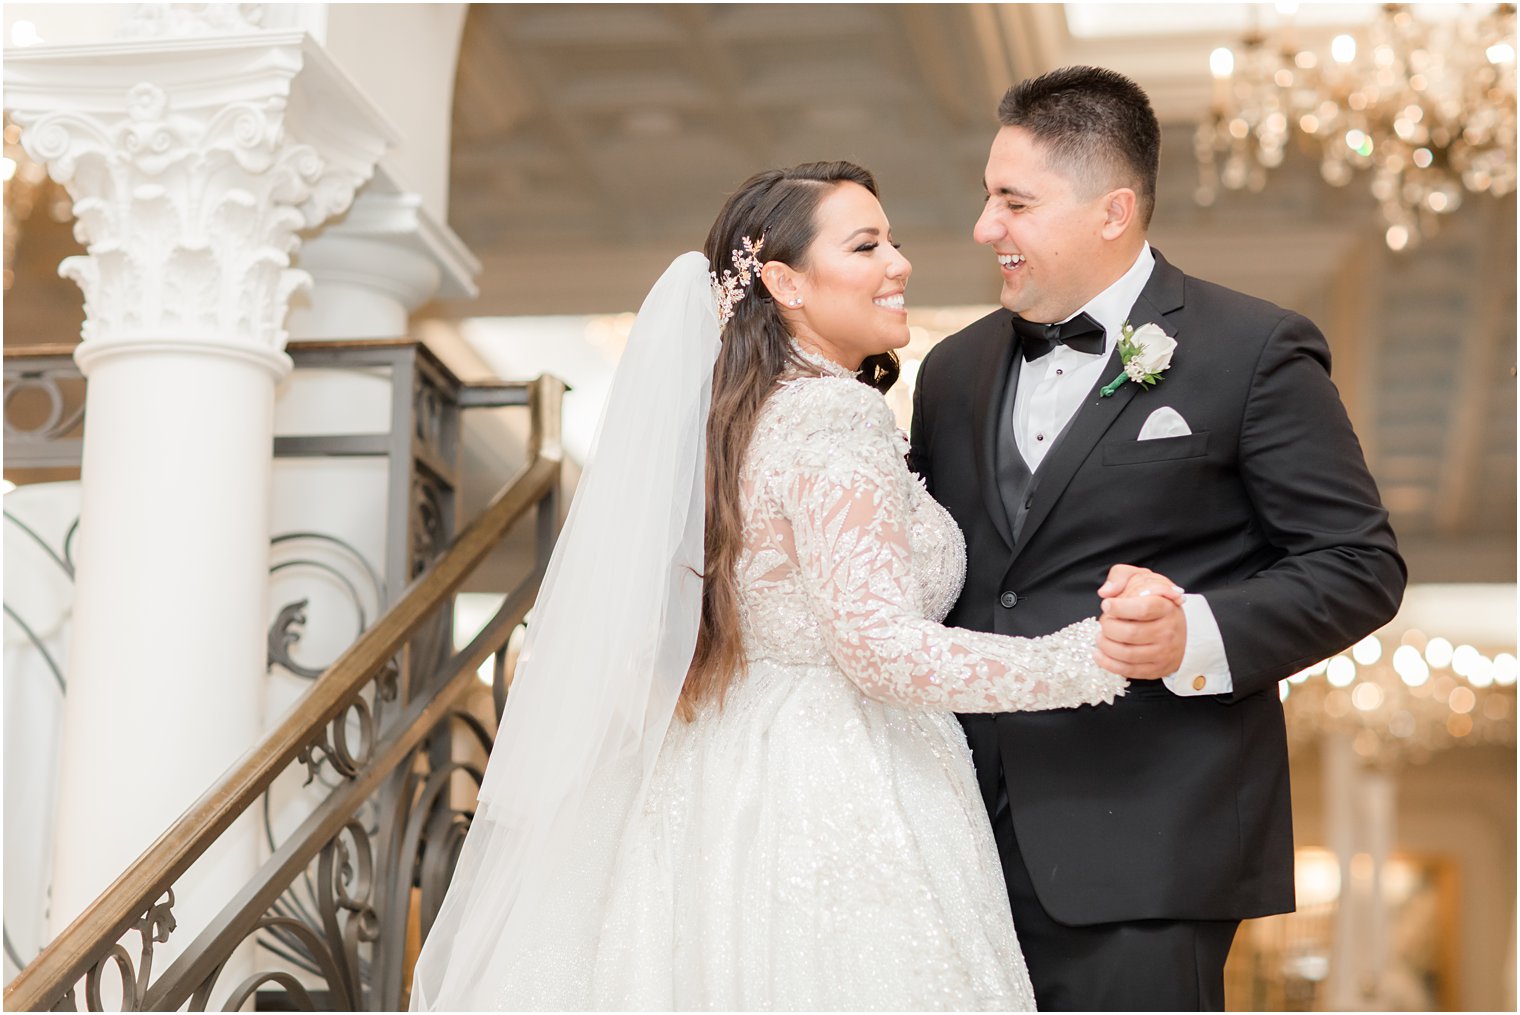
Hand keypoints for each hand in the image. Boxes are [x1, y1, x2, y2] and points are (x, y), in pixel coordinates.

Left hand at [1094, 565, 1186, 679]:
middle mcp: (1167, 631)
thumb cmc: (1155, 601)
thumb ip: (1120, 576)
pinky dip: (1108, 663)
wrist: (1181, 629)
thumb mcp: (1142, 578)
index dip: (1119, 608)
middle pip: (1130, 633)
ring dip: (1106, 645)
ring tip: (1100, 636)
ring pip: (1127, 654)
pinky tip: (1098, 654)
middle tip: (1104, 622)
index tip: (1106, 605)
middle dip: (1108, 627)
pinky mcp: (1155, 669)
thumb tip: (1105, 592)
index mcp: (1165, 607)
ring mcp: (1162, 653)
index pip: (1142, 609)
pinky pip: (1128, 671)